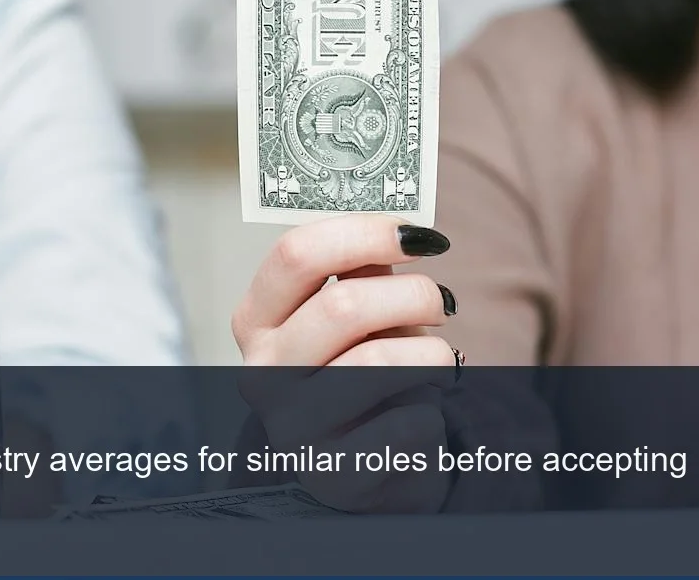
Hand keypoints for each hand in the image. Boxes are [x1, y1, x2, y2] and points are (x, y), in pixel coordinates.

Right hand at [232, 214, 457, 511]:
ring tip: (439, 358)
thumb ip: (363, 267)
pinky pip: (404, 424)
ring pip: (379, 363)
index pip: (296, 254)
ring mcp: (291, 426)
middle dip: (413, 295)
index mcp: (257, 318)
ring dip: (430, 353)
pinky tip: (422, 408)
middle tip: (441, 301)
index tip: (416, 235)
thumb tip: (403, 225)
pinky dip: (430, 408)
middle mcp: (262, 370)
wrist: (365, 462)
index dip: (365, 233)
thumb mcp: (352, 313)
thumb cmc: (359, 371)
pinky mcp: (332, 474)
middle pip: (343, 306)